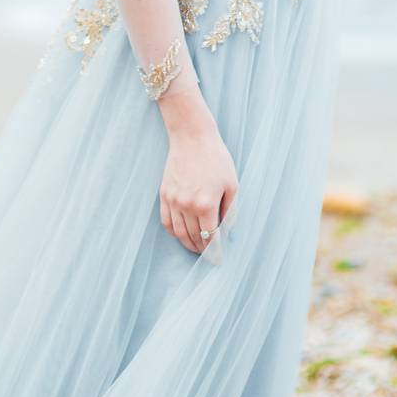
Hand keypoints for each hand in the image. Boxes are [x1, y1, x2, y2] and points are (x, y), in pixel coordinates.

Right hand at [158, 107, 238, 254]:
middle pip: (194, 238)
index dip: (215, 252)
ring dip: (188, 244)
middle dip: (203, 250)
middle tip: (209, 255)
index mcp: (206, 204)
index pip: (210, 238)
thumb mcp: (232, 185)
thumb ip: (230, 212)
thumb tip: (227, 232)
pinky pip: (166, 222)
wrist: (192, 137)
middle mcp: (187, 205)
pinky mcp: (164, 194)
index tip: (218, 259)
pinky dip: (174, 233)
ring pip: (179, 233)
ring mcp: (173, 200)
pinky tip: (182, 235)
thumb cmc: (216, 159)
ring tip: (197, 248)